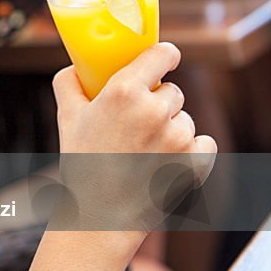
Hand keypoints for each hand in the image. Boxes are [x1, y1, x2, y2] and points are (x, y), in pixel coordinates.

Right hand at [52, 43, 216, 231]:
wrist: (101, 217)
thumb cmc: (82, 165)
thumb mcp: (66, 118)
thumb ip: (69, 83)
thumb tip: (77, 68)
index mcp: (124, 92)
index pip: (163, 54)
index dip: (164, 56)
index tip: (164, 61)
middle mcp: (155, 111)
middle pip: (172, 91)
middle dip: (158, 104)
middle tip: (137, 125)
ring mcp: (178, 137)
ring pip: (185, 119)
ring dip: (171, 129)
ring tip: (145, 152)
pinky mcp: (195, 162)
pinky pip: (204, 143)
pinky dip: (192, 151)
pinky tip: (168, 162)